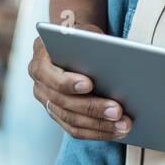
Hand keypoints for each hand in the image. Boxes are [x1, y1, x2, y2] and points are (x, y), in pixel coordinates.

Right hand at [28, 24, 131, 139]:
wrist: (71, 47)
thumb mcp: (82, 31)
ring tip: (125, 125)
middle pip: (64, 103)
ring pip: (72, 121)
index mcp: (40, 62)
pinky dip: (99, 132)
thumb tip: (113, 53)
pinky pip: (77, 130)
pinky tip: (119, 130)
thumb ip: (90, 40)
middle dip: (93, 108)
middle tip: (118, 111)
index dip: (68, 82)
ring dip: (100, 125)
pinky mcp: (60, 117)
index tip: (90, 84)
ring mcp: (48, 104)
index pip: (50, 76)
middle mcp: (40, 86)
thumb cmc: (80, 37)